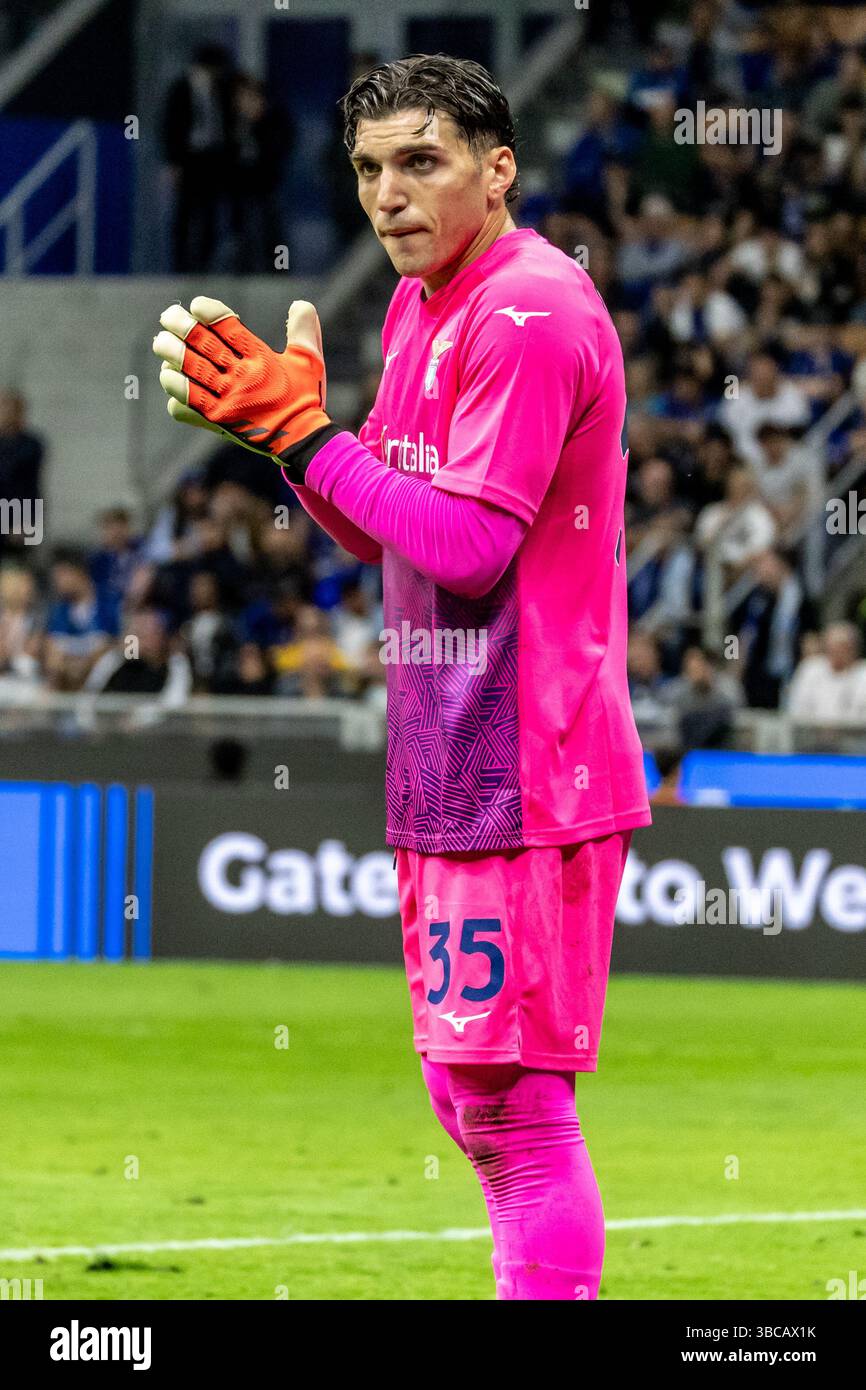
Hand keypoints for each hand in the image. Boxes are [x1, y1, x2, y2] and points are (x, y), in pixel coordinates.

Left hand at [152, 297, 330, 464]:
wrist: (301, 439)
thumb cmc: (304, 398)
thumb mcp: (309, 361)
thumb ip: (304, 331)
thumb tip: (300, 303)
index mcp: (261, 359)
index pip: (228, 327)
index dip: (209, 312)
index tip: (196, 305)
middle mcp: (242, 377)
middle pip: (203, 345)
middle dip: (181, 326)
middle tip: (168, 316)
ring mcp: (228, 399)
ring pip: (192, 369)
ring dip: (171, 353)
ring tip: (161, 341)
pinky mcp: (219, 419)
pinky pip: (190, 400)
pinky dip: (176, 387)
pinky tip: (168, 376)